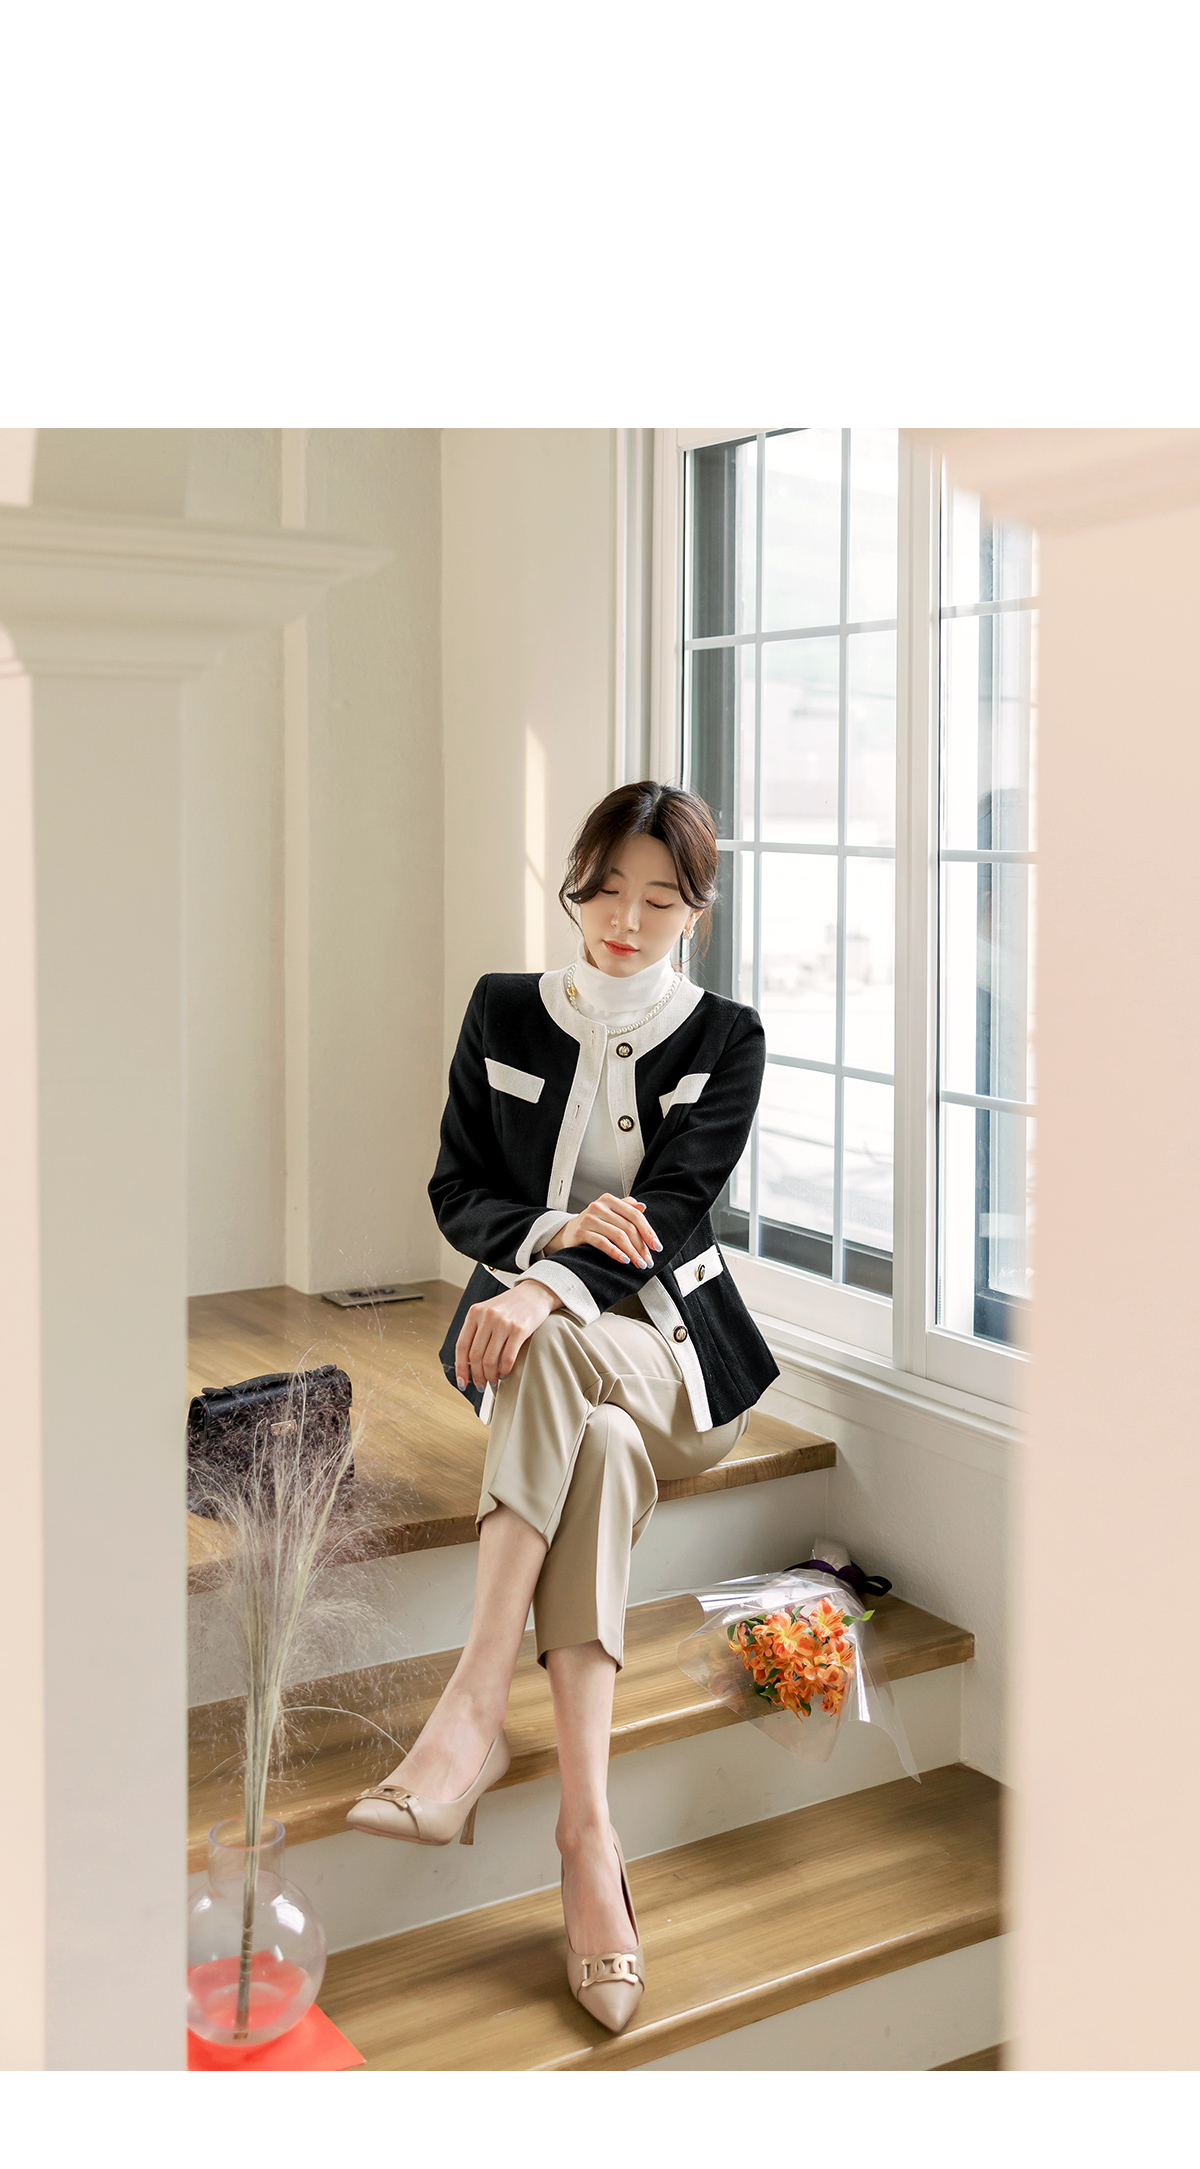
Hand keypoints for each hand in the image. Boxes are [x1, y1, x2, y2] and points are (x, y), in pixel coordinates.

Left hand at [454, 1280, 561, 1390]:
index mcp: (474, 1313)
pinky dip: (504, 1371)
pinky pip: (507, 1358)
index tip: (462, 1382)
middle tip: (479, 1386)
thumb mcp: (488, 1311)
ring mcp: (503, 1323)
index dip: (460, 1368)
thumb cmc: (510, 1306)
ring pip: (489, 1360)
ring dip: (489, 1376)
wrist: (535, 1293)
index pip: (461, 1346)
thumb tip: (467, 1362)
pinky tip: (504, 1374)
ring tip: (492, 1382)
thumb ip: (476, 1330)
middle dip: (476, 1376)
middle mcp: (487, 1317)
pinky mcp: (519, 1330)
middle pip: (474, 1356)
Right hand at [544, 1193, 662, 1269]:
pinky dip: (616, 1252)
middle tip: (648, 1261)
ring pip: (618, 1236)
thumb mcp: (609, 1213)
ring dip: (632, 1252)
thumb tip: (643, 1207)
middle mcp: (599, 1206)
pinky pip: (603, 1243)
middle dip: (641, 1246)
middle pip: (628, 1227)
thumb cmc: (593, 1225)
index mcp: (609, 1200)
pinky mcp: (581, 1232)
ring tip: (639, 1264)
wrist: (566, 1233)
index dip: (648, 1232)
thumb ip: (626, 1208)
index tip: (657, 1247)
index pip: (635, 1215)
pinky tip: (624, 1261)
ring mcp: (589, 1218)